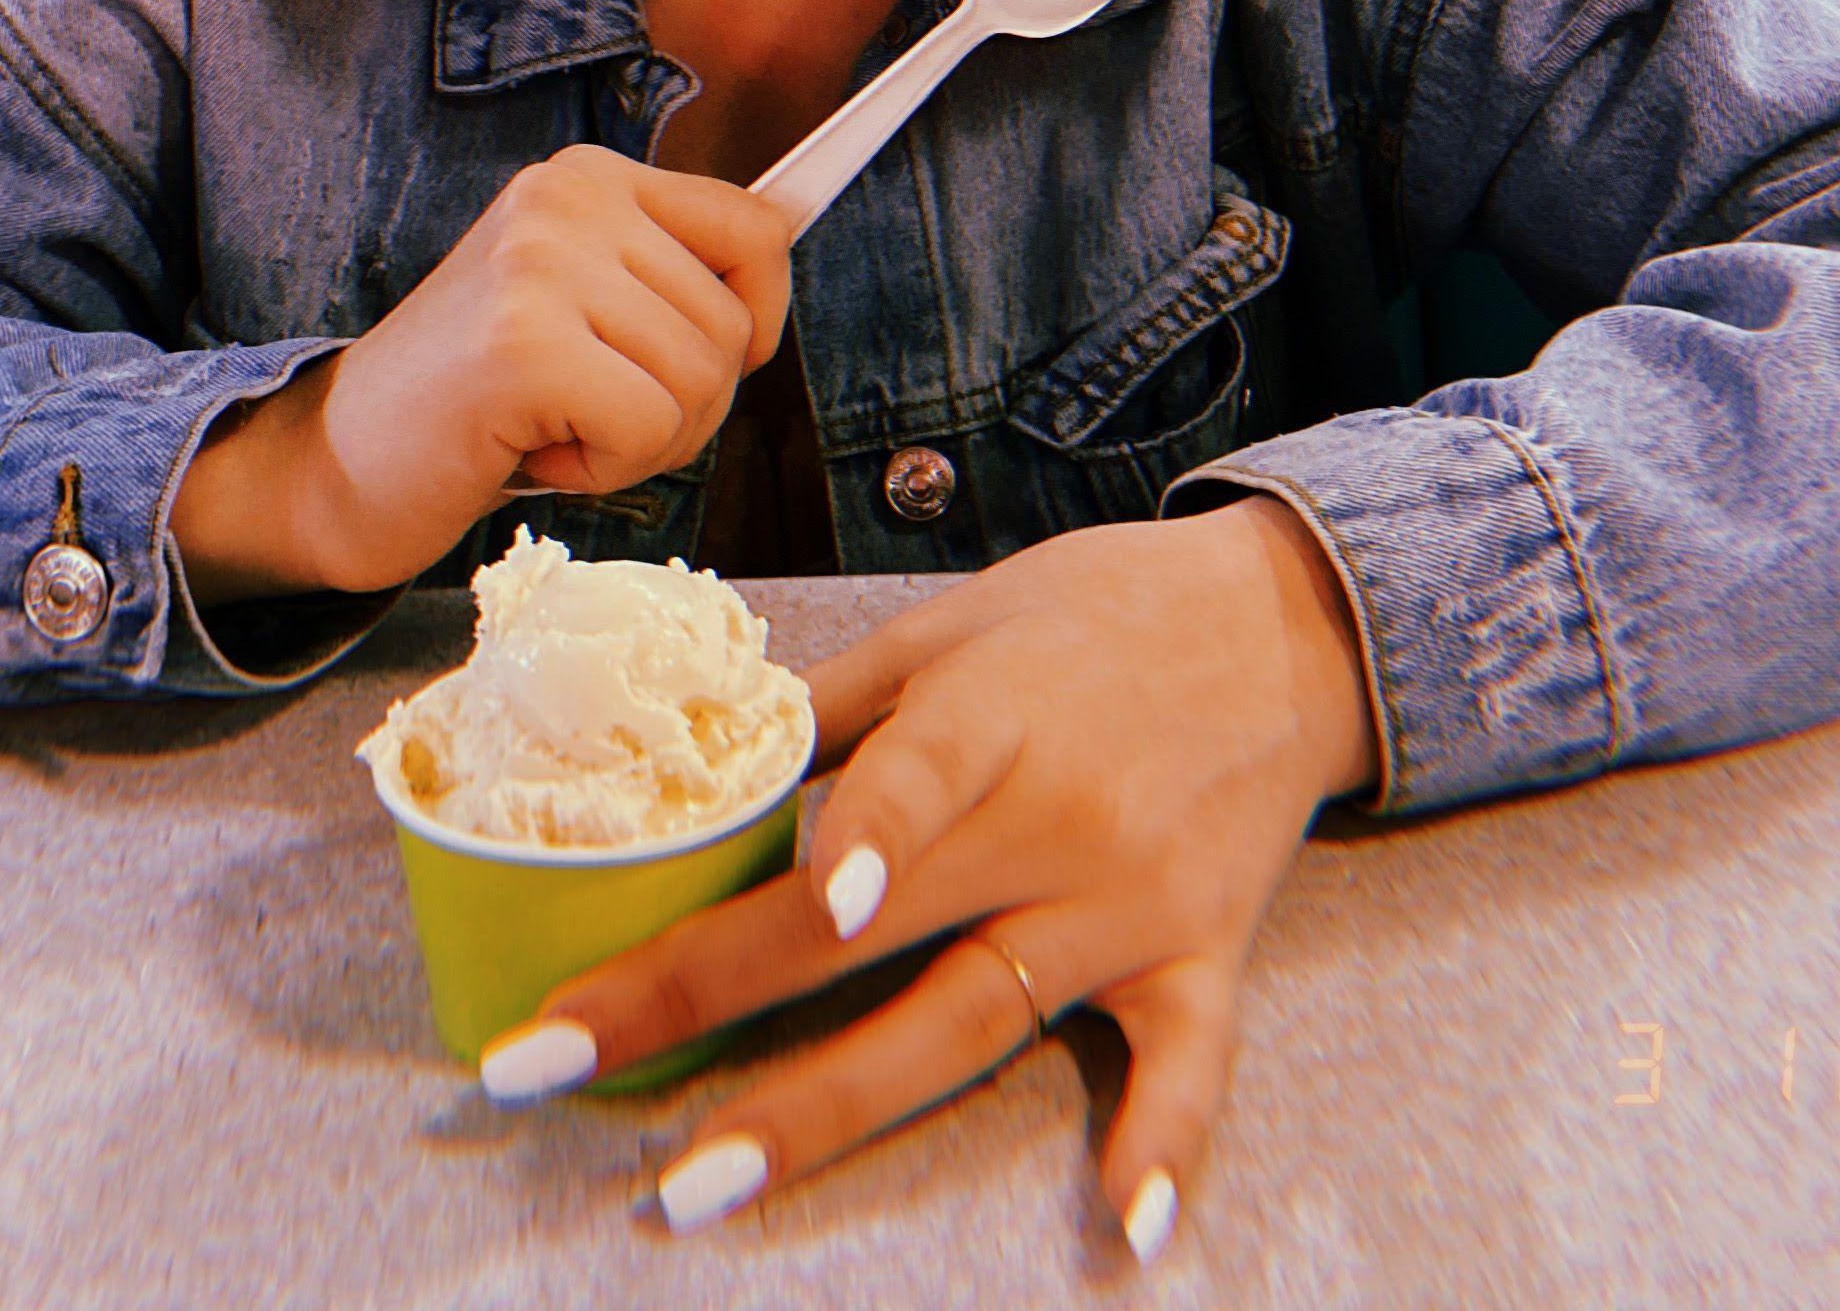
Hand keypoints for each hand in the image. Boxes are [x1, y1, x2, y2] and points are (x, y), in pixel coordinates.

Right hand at [169, 146, 790, 598]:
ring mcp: (541, 263)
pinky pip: (651, 425)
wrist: (338, 463)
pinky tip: (533, 451)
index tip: (708, 365)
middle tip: (586, 415)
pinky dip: (607, 469)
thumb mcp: (585, 306)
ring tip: (553, 428)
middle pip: (735, 323)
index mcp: (588, 178)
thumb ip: (672, 277)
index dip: (760, 317)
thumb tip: (788, 241)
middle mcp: (566, 197)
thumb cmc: (476, 402)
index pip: (757, 226)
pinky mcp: (522, 344)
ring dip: (642, 441)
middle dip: (684, 404)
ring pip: (702, 379)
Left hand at [477, 495, 1380, 1260]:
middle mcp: (1058, 820)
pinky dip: (1166, 1144)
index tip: (795, 908)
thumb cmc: (1100, 609)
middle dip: (705, 1003)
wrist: (1285, 621)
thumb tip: (699, 757)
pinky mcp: (1199, 958)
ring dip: (833, 1111)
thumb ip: (833, 704)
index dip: (857, 845)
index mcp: (993, 717)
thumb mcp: (956, 622)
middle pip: (871, 935)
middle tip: (554, 1066)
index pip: (908, 785)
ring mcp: (1128, 904)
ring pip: (969, 1021)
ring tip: (706, 1184)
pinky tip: (1128, 1230)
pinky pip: (1186, 1064)